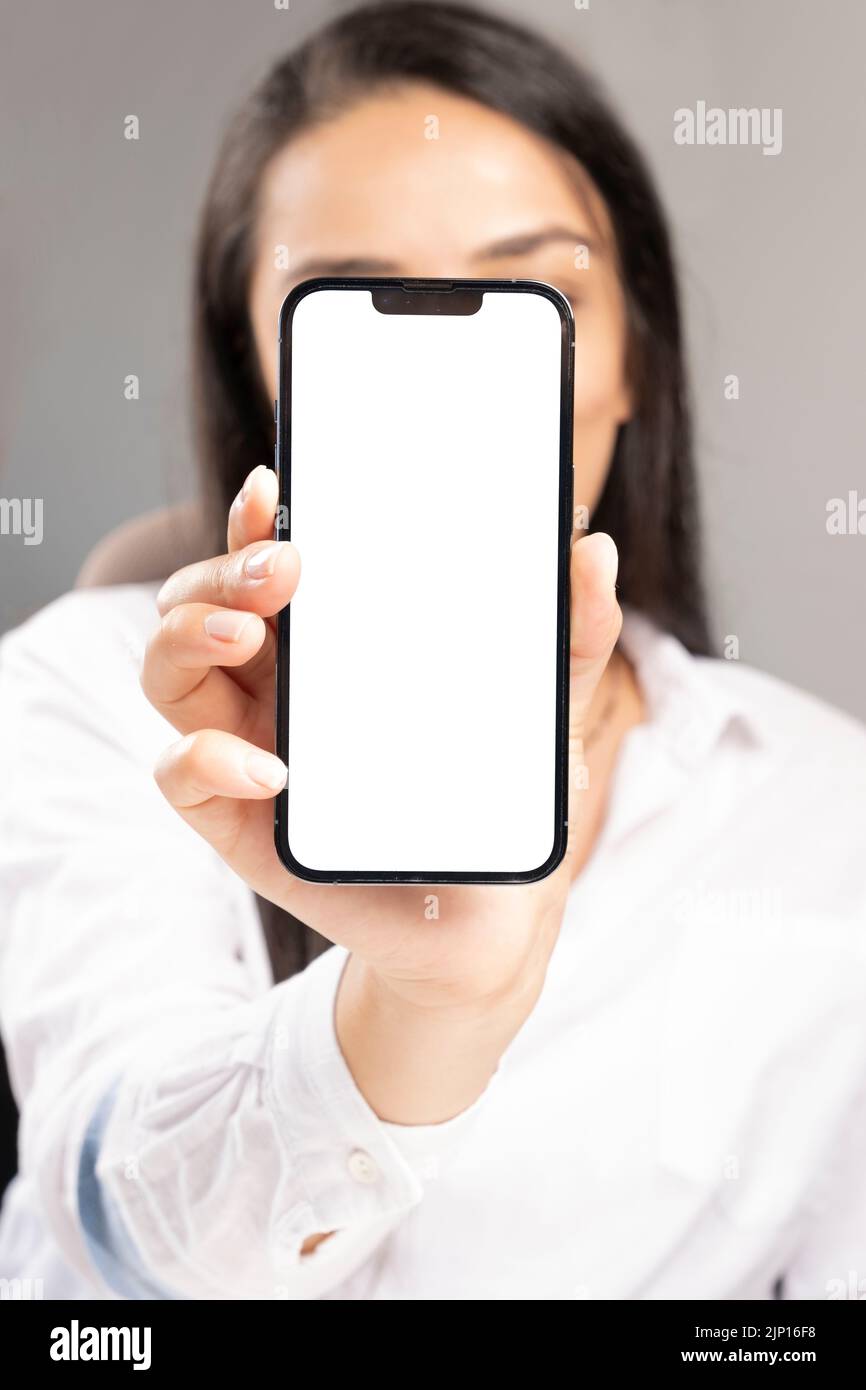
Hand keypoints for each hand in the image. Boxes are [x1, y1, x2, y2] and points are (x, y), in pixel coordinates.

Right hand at [143, 464, 621, 1012]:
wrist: (489, 913)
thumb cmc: (496, 797)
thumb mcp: (546, 706)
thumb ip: (574, 632)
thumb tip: (592, 552)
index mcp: (328, 646)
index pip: (266, 565)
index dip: (253, 521)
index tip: (276, 485)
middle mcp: (273, 686)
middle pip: (198, 602)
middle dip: (220, 569)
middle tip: (281, 568)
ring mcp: (246, 747)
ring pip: (168, 670)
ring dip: (188, 635)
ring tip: (246, 632)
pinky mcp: (237, 820)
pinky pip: (180, 774)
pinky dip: (205, 757)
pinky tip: (270, 766)